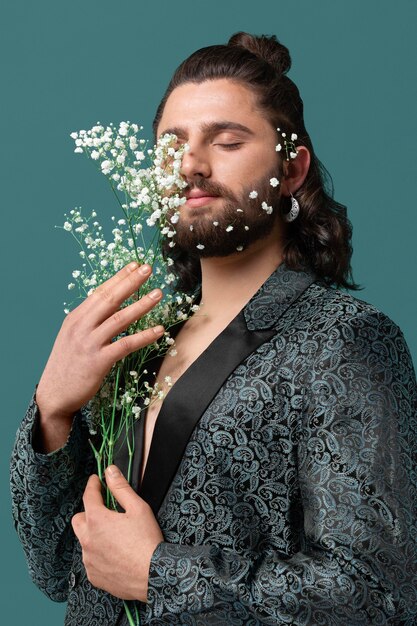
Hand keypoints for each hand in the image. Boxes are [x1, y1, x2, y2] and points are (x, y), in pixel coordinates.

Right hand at [36, 262, 163, 448]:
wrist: (54, 395)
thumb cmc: (67, 366)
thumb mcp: (73, 337)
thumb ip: (90, 321)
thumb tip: (111, 307)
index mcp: (76, 318)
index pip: (100, 291)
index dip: (119, 277)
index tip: (134, 264)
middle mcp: (81, 326)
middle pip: (110, 299)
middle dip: (131, 281)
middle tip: (148, 268)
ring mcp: (89, 343)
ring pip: (120, 318)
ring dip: (141, 305)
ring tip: (158, 293)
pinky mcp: (98, 361)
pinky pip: (126, 344)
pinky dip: (144, 336)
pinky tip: (158, 330)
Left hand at [72, 465, 162, 601]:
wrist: (153, 575)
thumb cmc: (146, 541)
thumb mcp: (138, 508)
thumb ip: (120, 488)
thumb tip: (110, 471)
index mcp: (97, 520)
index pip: (88, 496)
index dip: (92, 485)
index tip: (95, 480)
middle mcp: (88, 540)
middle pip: (78, 519)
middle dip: (88, 512)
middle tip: (105, 511)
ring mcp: (89, 559)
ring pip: (84, 540)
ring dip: (93, 534)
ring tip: (113, 535)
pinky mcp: (94, 575)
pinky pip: (90, 559)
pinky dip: (98, 553)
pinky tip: (114, 553)